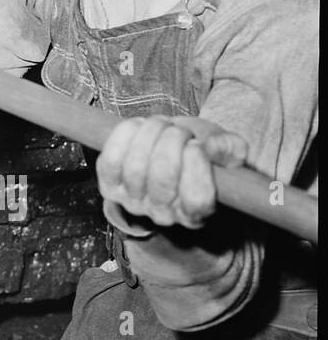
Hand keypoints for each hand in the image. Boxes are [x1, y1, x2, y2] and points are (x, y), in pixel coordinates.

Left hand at [97, 115, 247, 229]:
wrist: (171, 153)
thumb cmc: (202, 154)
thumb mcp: (227, 150)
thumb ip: (230, 150)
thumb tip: (210, 148)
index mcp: (197, 214)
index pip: (197, 199)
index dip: (197, 166)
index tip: (198, 145)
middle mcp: (163, 214)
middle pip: (163, 177)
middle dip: (173, 141)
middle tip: (180, 130)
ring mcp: (133, 202)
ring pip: (135, 166)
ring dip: (150, 134)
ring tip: (163, 125)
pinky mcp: (109, 186)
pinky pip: (110, 160)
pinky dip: (124, 136)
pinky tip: (139, 125)